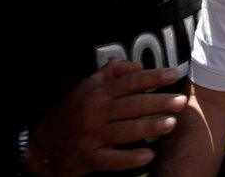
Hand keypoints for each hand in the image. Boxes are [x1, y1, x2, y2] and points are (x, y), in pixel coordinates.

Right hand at [25, 60, 187, 175]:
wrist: (43, 146)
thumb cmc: (73, 111)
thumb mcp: (87, 86)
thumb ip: (112, 72)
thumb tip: (138, 65)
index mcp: (97, 93)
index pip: (129, 82)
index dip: (152, 77)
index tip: (173, 74)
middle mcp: (94, 112)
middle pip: (131, 106)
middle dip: (158, 103)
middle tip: (181, 101)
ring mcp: (91, 136)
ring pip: (124, 131)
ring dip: (149, 127)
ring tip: (171, 123)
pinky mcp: (88, 158)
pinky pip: (112, 159)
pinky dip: (130, 158)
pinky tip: (149, 155)